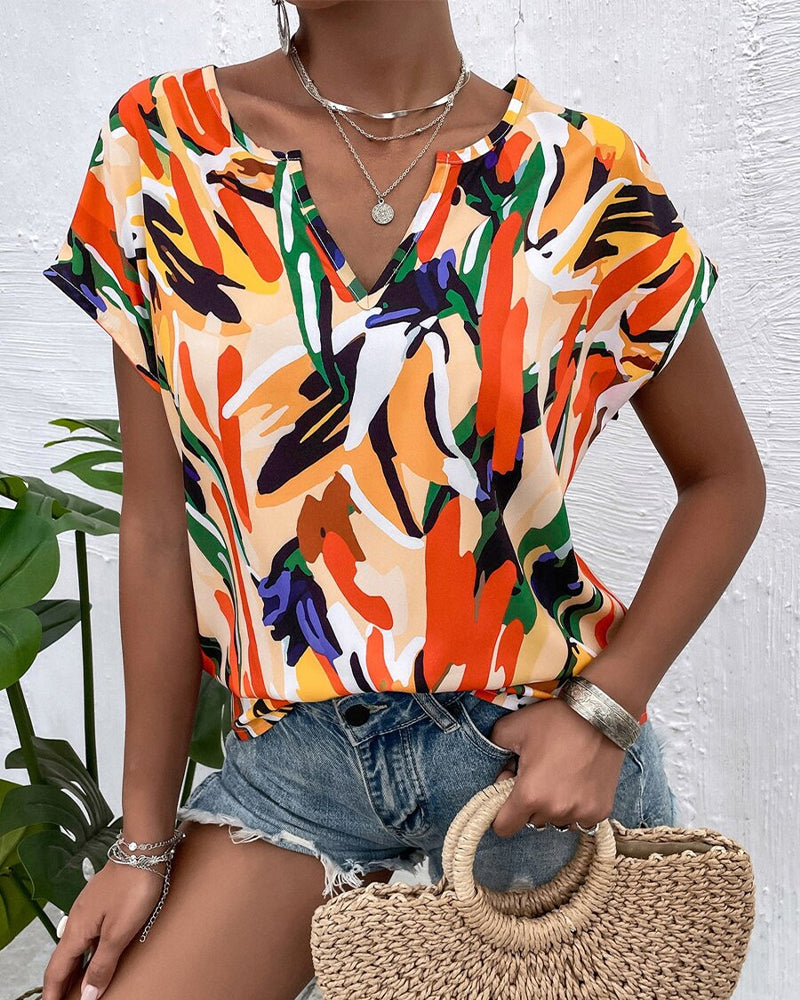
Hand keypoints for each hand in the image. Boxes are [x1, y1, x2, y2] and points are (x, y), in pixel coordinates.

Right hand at [42, 858, 165, 999]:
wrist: (143, 850)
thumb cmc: (133, 888)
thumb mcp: (119, 933)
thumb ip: (102, 964)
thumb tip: (87, 995)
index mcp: (77, 930)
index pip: (57, 970)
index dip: (53, 993)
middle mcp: (77, 919)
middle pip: (63, 958)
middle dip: (62, 982)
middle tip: (63, 999)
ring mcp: (89, 908)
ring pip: (76, 945)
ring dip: (75, 967)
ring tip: (80, 983)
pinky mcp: (102, 900)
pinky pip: (88, 933)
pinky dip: (87, 950)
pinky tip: (98, 952)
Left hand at [486, 696, 626, 837]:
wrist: (601, 716)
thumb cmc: (556, 721)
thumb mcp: (512, 726)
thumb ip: (494, 750)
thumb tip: (501, 775)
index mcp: (530, 794)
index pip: (503, 827)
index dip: (501, 812)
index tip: (509, 794)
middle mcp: (555, 810)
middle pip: (531, 822)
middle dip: (529, 804)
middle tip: (537, 775)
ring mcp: (581, 813)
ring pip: (556, 822)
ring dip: (552, 807)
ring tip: (559, 777)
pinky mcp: (600, 811)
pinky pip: (579, 820)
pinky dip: (575, 807)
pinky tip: (577, 783)